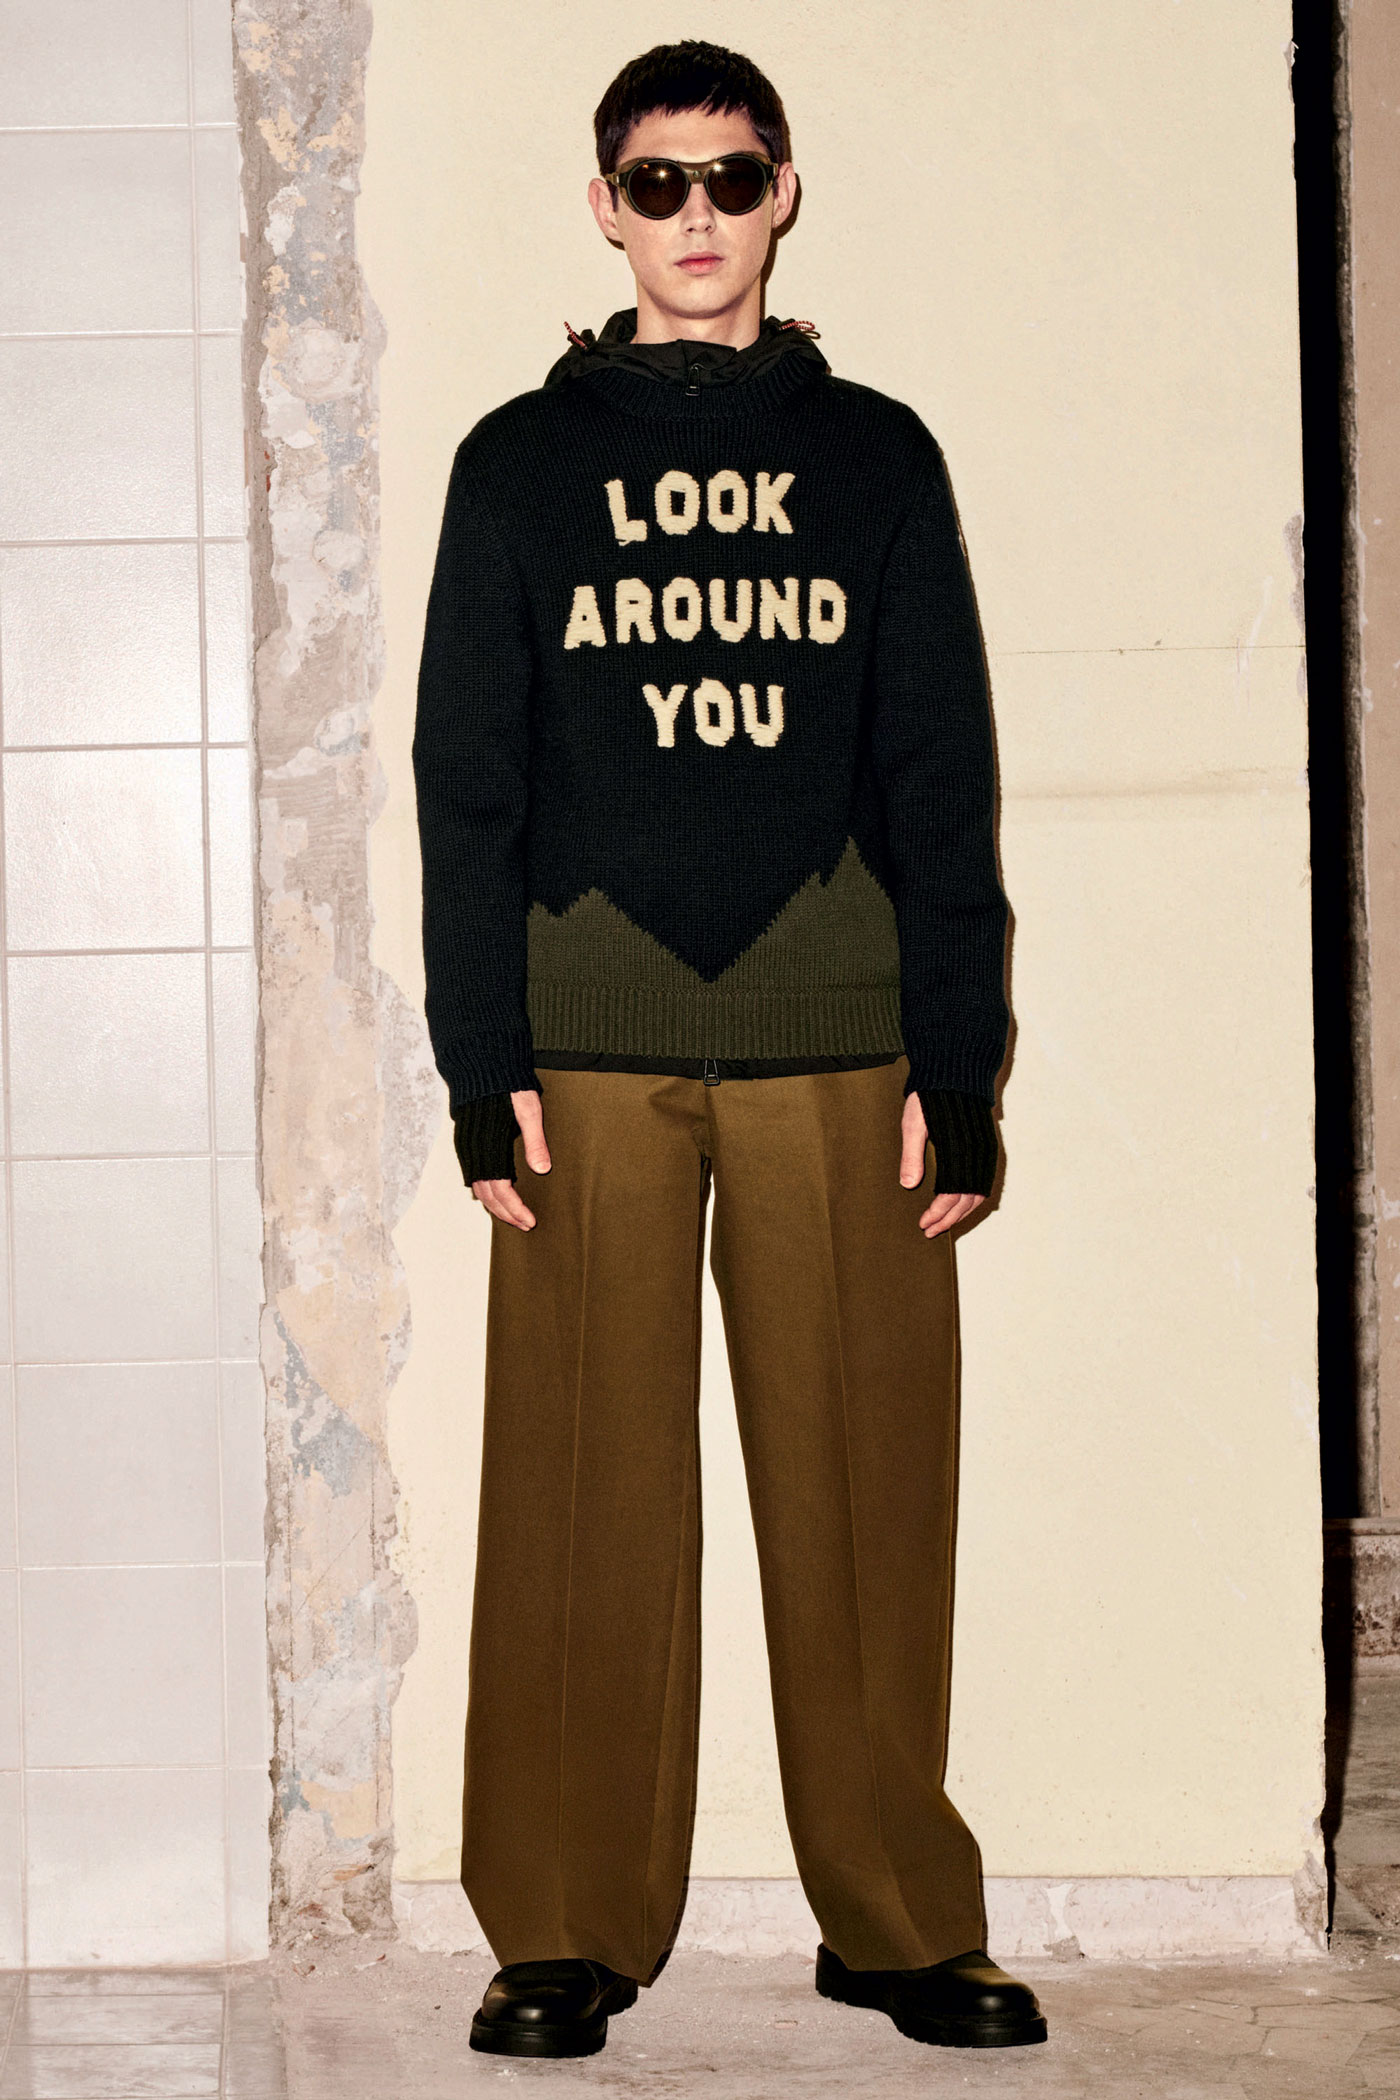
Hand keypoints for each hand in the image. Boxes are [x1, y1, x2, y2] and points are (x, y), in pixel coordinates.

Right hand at [471, 1088, 549, 1229]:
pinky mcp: (464, 1141)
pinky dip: (483, 1191)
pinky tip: (494, 1194)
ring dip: (494, 1206)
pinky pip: (471, 1175)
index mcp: (490, 1146)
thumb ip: (535, 1141)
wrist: (481, 1061)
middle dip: (506, 1214)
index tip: (530, 1221)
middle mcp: (473, 1150)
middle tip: (525, 1224)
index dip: (515, 1209)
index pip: (501, 1190)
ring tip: (512, 1216)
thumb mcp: (529, 1109)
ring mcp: (465, 1147)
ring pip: (477, 1188)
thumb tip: (543, 1170)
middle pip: (487, 1195)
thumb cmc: (508, 1083)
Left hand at [900, 1090, 984, 1238]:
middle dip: (948, 1219)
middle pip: (967, 1200)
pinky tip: (959, 1205)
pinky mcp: (989, 1147)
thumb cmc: (931, 1095)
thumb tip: (908, 1185)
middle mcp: (978, 1153)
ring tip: (942, 1224)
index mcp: (959, 1150)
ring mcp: (987, 1151)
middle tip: (929, 1231)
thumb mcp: (913, 1122)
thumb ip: (911, 1154)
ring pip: (979, 1194)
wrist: (956, 1071)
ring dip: (961, 1213)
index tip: (923, 1223)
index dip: (938, 1213)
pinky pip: (985, 1182)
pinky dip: (973, 1199)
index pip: (951, 1194)